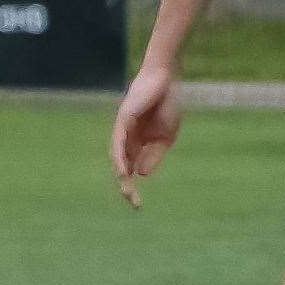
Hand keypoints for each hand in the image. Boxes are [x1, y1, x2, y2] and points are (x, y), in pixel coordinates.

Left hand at [110, 64, 181, 207]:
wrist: (166, 79)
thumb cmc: (166, 105)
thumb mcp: (165, 137)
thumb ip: (153, 155)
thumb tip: (141, 174)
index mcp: (137, 144)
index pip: (132, 169)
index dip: (133, 187)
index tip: (138, 205)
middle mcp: (126, 139)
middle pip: (122, 166)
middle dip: (126, 186)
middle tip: (133, 203)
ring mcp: (123, 129)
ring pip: (117, 157)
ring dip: (121, 174)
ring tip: (126, 190)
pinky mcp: (123, 120)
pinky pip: (119, 142)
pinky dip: (120, 157)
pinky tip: (124, 170)